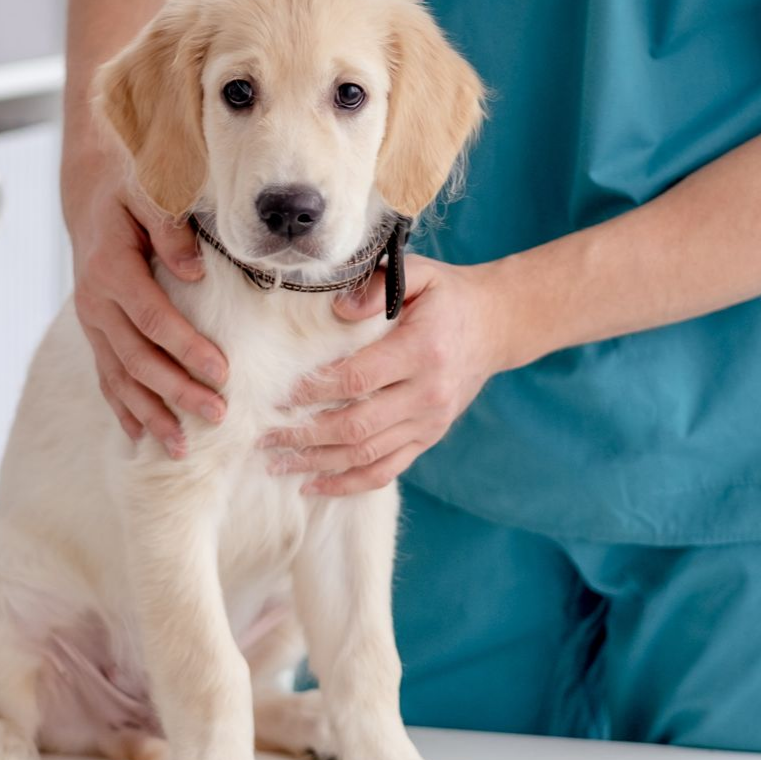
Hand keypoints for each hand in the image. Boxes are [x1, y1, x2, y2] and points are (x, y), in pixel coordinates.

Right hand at [70, 160, 227, 454]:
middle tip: (217, 416)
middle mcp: (95, 302)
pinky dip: (124, 408)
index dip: (188, 349)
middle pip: (138, 358)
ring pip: (120, 377)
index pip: (154, 319)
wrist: (88, 189)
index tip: (223, 374)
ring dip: (150, 414)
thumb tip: (196, 271)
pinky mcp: (94, 331)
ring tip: (181, 448)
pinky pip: (106, 375)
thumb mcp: (149, 190)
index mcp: (111, 269)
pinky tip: (142, 436)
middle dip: (177, 392)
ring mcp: (91, 321)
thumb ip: (170, 228)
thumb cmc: (129, 186)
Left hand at [261, 255, 507, 494]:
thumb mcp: (420, 274)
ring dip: (317, 464)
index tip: (278, 394)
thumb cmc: (446, 296)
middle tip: (263, 437)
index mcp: (422, 350)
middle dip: (304, 435)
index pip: (357, 378)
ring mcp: (430, 421)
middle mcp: (428, 393)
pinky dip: (348, 483)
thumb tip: (338, 310)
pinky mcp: (429, 437)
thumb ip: (378, 286)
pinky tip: (314, 485)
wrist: (496, 325)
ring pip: (366, 455)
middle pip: (356, 426)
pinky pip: (386, 470)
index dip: (313, 390)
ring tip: (275, 463)